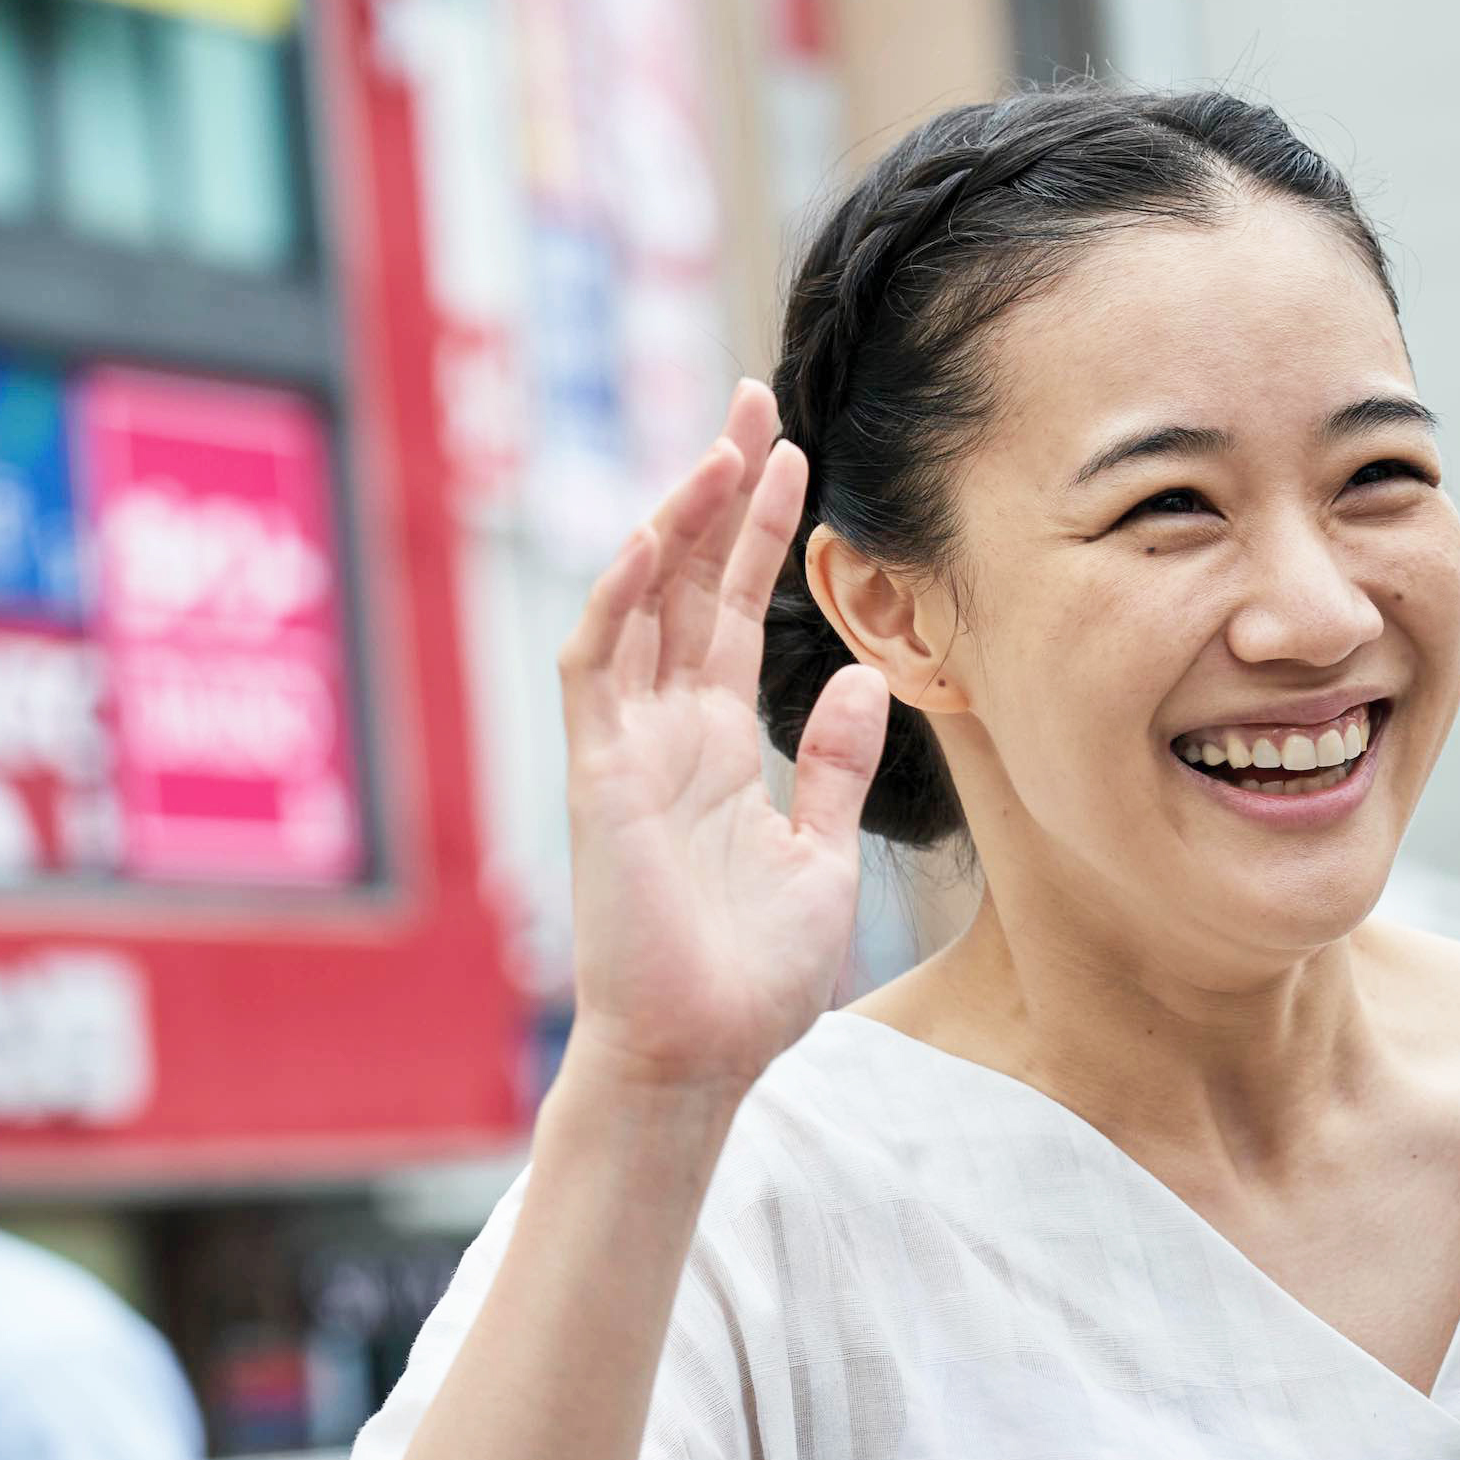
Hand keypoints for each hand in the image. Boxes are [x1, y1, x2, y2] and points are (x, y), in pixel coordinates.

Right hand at [553, 381, 891, 1096]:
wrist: (698, 1058)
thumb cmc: (750, 978)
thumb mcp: (820, 855)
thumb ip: (833, 765)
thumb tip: (860, 679)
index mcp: (715, 746)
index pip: (734, 610)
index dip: (760, 530)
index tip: (795, 453)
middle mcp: (666, 731)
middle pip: (689, 583)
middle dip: (719, 490)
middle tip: (751, 400)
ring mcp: (627, 748)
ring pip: (644, 604)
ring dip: (678, 522)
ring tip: (721, 444)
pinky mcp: (601, 777)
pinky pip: (598, 669)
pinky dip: (622, 601)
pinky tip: (655, 539)